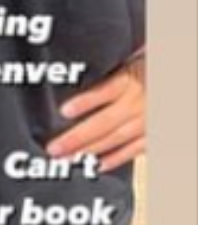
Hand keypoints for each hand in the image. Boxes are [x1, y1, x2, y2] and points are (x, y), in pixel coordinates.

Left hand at [47, 54, 145, 173]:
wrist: (169, 79)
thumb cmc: (144, 67)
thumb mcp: (126, 58)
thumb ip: (104, 68)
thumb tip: (77, 70)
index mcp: (130, 79)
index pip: (106, 90)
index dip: (86, 102)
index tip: (64, 110)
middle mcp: (138, 102)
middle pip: (105, 121)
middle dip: (78, 136)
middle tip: (55, 147)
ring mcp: (146, 120)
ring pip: (116, 138)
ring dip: (91, 150)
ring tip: (68, 158)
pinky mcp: (152, 133)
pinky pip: (134, 149)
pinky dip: (116, 158)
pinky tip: (97, 165)